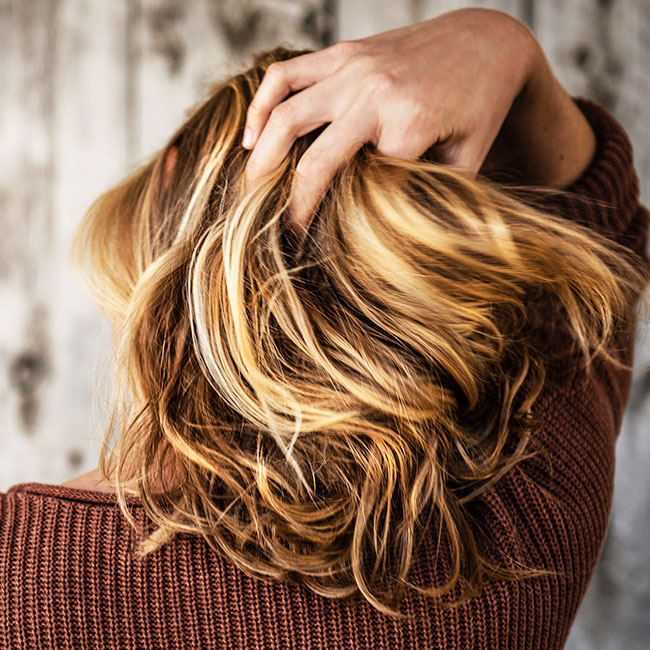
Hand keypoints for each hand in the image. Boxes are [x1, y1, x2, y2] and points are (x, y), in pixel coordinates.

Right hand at [242, 8, 538, 231]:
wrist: (487, 41)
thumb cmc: (481, 108)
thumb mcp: (470, 160)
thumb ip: (432, 195)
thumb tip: (394, 237)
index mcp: (411, 123)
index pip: (359, 190)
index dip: (336, 223)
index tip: (319, 250)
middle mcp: (375, 92)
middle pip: (312, 160)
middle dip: (288, 205)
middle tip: (271, 234)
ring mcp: (352, 67)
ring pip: (285, 114)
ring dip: (260, 158)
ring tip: (248, 190)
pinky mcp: (341, 53)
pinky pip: (285, 75)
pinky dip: (260, 105)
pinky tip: (250, 135)